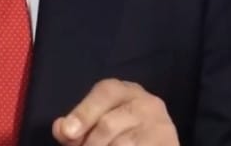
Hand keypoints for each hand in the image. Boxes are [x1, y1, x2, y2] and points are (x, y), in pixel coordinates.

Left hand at [52, 78, 177, 145]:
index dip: (83, 112)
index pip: (105, 93)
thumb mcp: (94, 126)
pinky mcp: (169, 143)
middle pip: (108, 124)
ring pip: (122, 144)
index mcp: (124, 91)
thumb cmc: (118, 134)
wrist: (153, 142)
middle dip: (90, 144)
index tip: (68, 133)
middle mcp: (147, 103)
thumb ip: (74, 128)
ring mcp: (160, 126)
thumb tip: (61, 128)